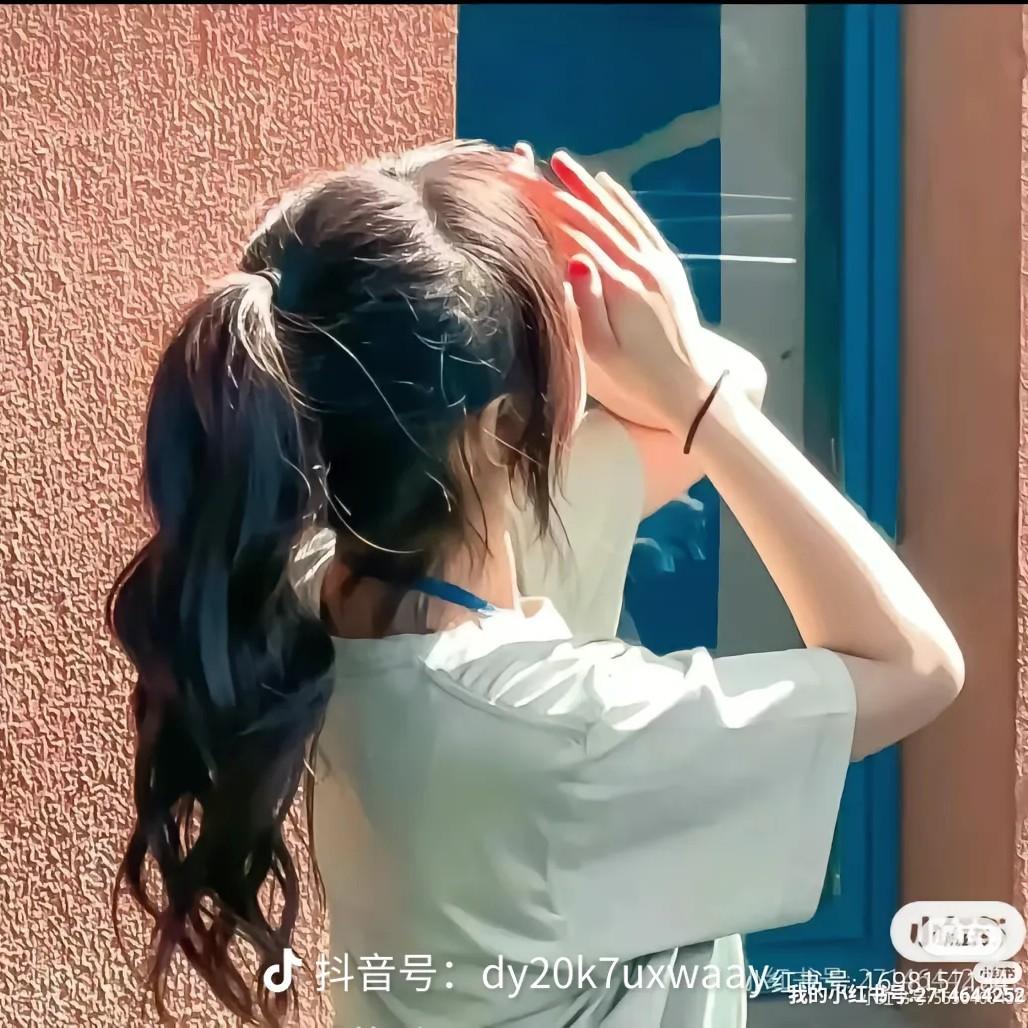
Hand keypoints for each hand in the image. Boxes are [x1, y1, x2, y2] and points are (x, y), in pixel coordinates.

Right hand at [513, 146, 727, 434]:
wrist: (691, 389)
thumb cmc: (639, 380)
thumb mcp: (602, 353)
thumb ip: (586, 304)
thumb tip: (573, 258)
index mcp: (621, 284)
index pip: (576, 233)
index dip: (544, 206)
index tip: (517, 184)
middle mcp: (642, 265)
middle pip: (595, 215)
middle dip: (559, 187)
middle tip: (526, 162)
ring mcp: (658, 263)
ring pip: (619, 213)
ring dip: (588, 185)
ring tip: (561, 161)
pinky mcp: (667, 268)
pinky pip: (640, 224)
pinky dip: (621, 201)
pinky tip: (606, 185)